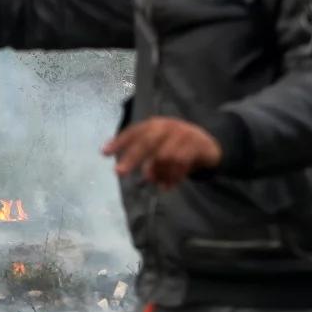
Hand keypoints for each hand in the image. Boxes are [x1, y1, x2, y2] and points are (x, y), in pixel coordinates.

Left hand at [102, 117, 222, 188]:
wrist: (208, 144)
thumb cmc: (176, 146)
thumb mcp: (159, 149)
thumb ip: (147, 159)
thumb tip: (146, 176)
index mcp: (154, 125)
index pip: (133, 132)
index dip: (119, 142)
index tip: (104, 153)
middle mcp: (167, 126)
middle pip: (146, 142)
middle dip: (131, 158)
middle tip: (119, 172)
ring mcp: (183, 134)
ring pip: (165, 156)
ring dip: (159, 173)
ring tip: (156, 184)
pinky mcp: (197, 144)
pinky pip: (182, 163)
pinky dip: (173, 177)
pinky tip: (168, 186)